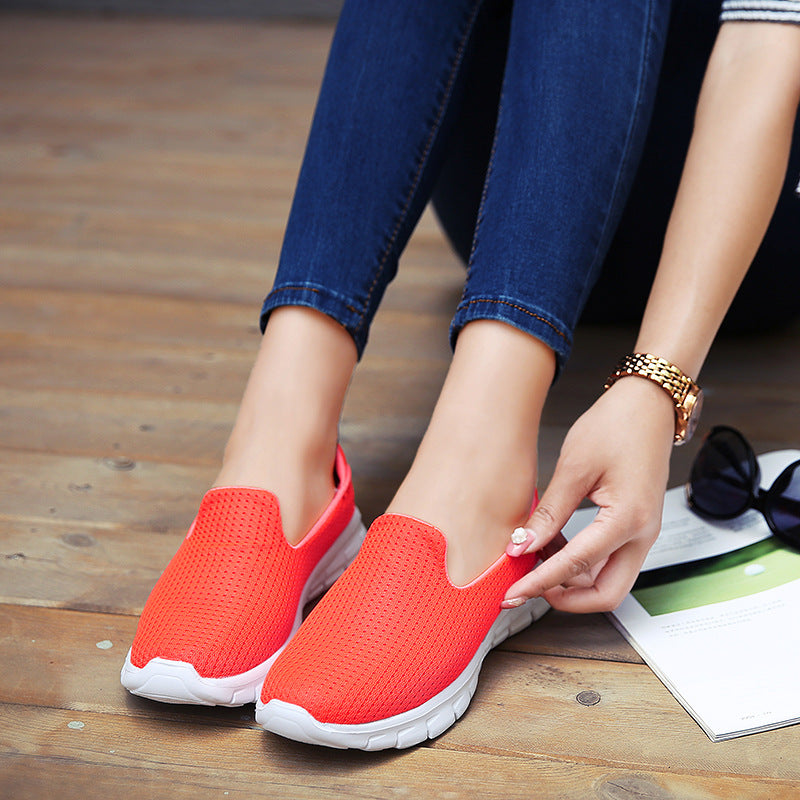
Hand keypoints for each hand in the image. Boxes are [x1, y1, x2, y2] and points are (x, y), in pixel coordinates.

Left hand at [502, 377, 674, 612]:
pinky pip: (610, 561)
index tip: (513, 591)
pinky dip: (581, 564)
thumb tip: (521, 544)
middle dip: (564, 598)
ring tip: (535, 559)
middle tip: (527, 586)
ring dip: (572, 581)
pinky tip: (553, 544)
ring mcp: (643, 534)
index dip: (540, 582)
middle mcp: (642, 534)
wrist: (648, 405)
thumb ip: (549, 512)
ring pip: (610, 581)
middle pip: (606, 594)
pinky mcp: (637, 528)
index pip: (576, 565)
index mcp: (627, 518)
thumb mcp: (574, 466)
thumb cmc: (617, 425)